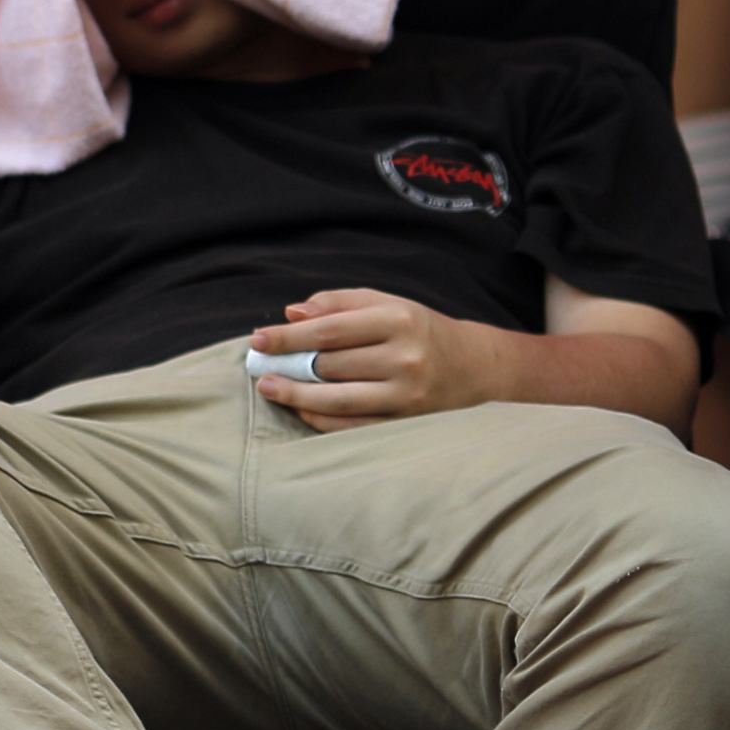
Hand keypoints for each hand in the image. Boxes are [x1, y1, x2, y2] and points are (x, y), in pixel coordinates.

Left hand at [248, 289, 506, 428]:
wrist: (472, 366)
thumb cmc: (418, 330)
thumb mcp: (385, 304)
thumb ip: (338, 304)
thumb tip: (290, 313)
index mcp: (398, 320)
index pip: (329, 330)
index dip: (288, 337)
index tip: (258, 339)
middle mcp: (405, 358)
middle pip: (329, 366)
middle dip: (288, 366)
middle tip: (258, 366)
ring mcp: (406, 394)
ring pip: (337, 400)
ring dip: (295, 396)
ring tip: (268, 388)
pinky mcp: (405, 422)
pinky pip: (352, 426)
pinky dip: (320, 419)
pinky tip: (299, 408)